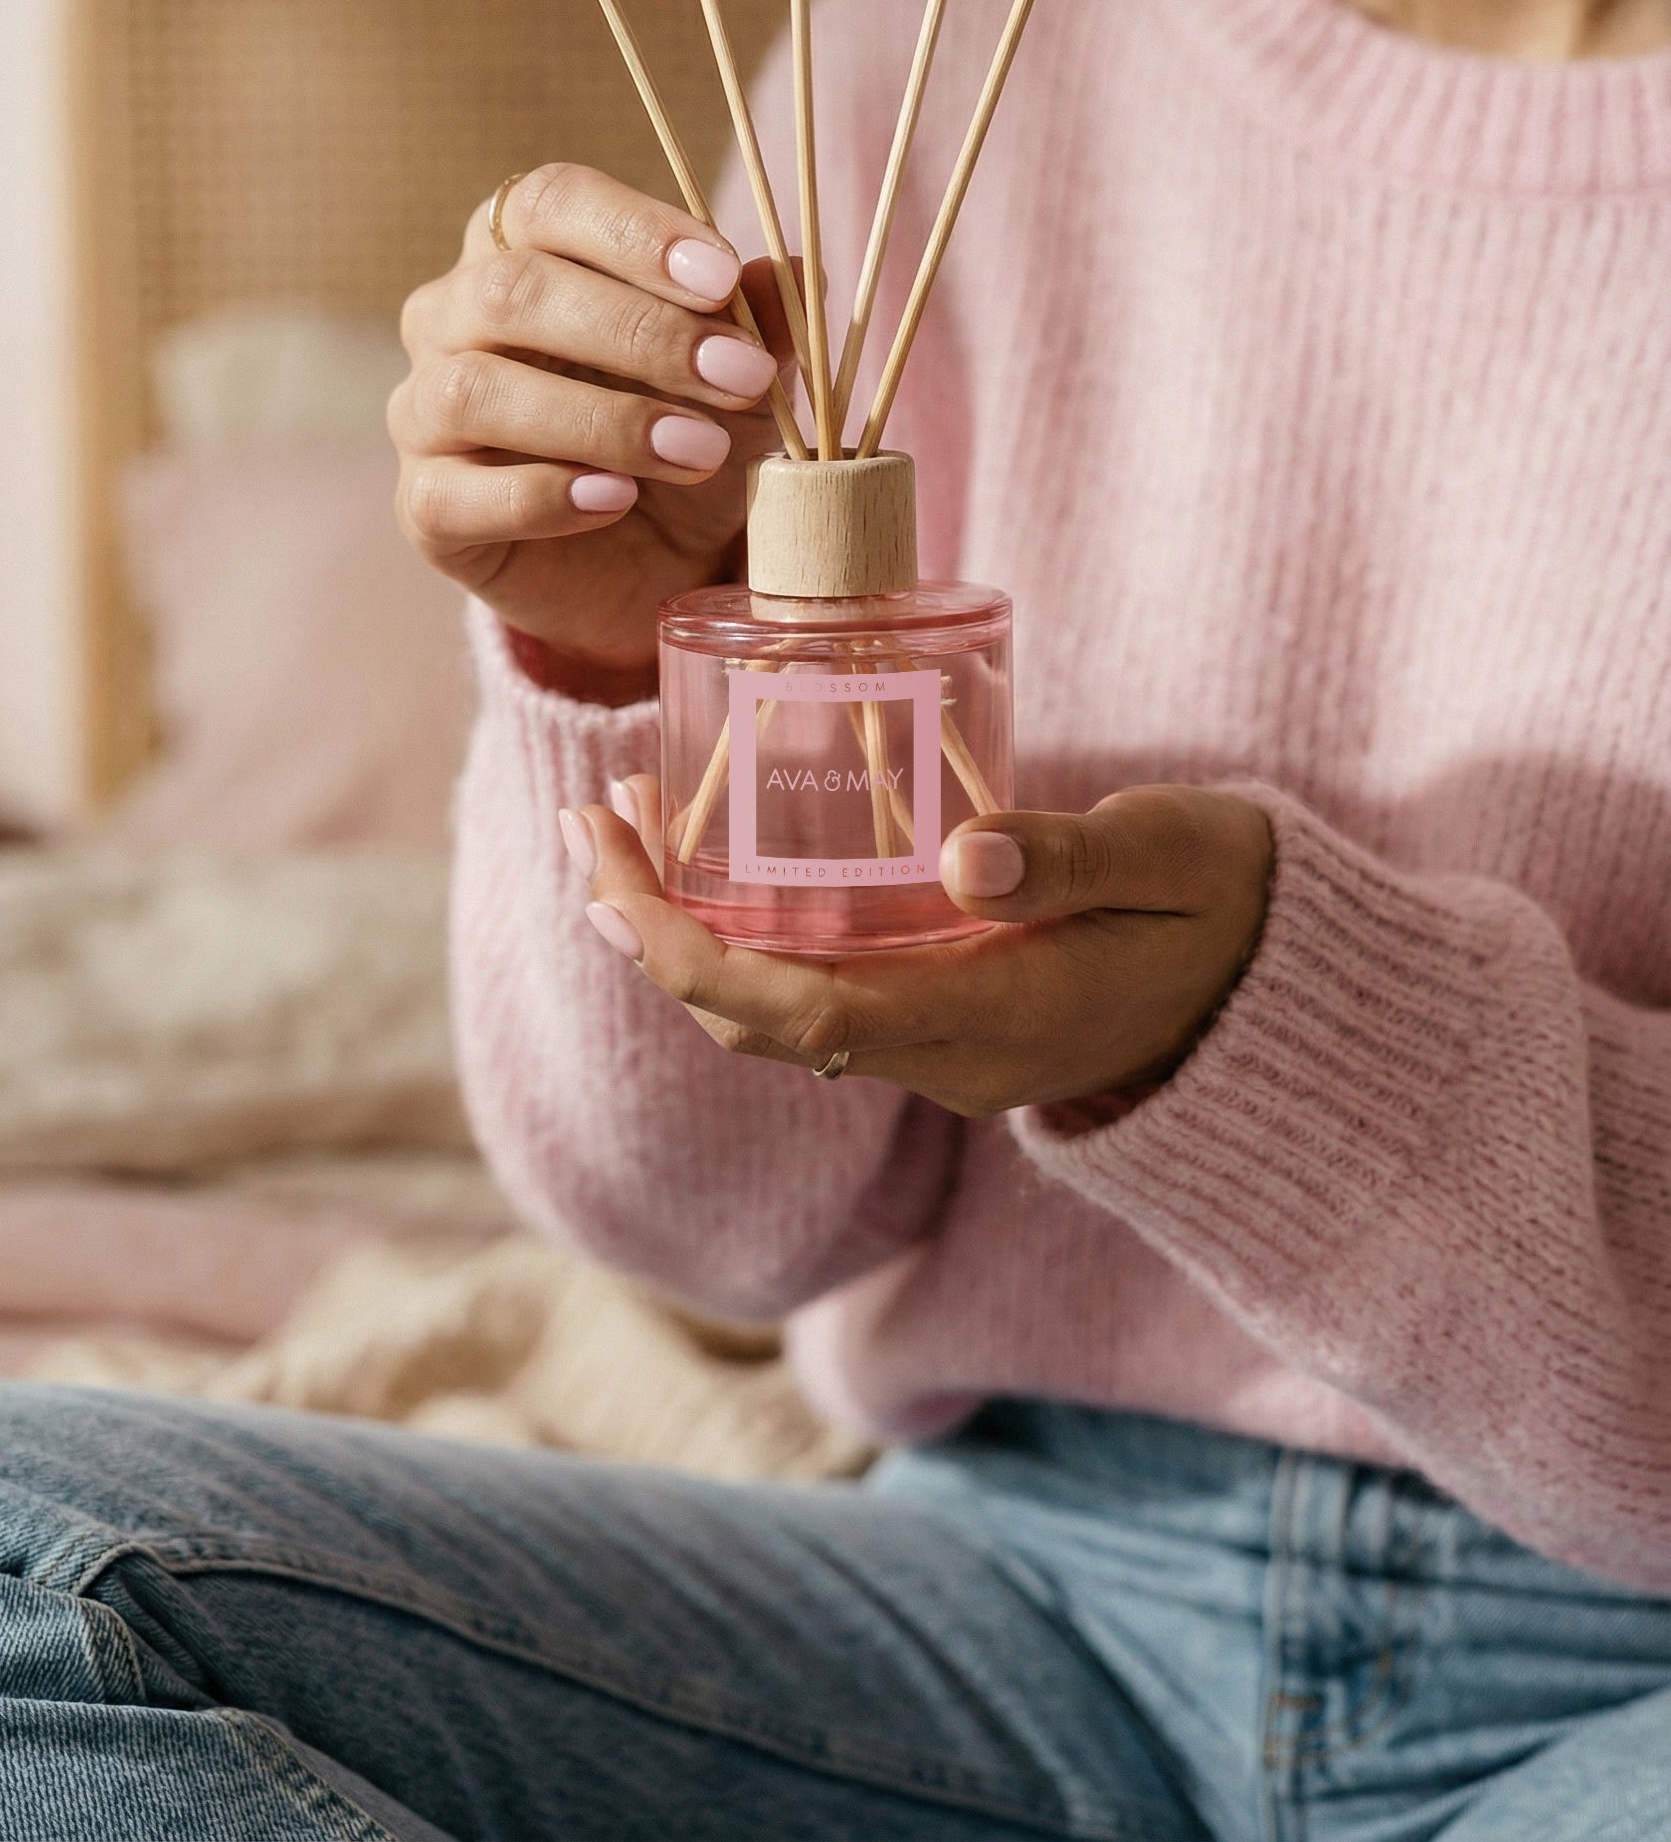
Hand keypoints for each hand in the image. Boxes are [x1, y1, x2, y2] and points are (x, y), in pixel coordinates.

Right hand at [389, 166, 795, 666]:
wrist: (654, 567)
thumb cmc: (686, 442)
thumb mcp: (739, 387)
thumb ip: (756, 326)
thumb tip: (792, 272)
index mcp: (521, 251)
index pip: (549, 202)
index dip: (634, 231)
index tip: (720, 278)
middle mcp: (453, 317)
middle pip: (512, 289)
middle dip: (639, 332)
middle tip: (741, 378)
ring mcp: (424, 412)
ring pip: (474, 389)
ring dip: (601, 420)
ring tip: (698, 452)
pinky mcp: (425, 506)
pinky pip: (454, 493)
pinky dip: (542, 495)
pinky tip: (615, 502)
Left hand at [564, 781, 1273, 1116]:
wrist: (1283, 993)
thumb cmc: (1228, 901)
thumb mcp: (1173, 854)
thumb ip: (1073, 855)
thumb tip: (963, 856)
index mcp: (994, 1017)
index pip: (801, 1011)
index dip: (690, 958)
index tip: (614, 880)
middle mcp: (952, 1053)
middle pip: (764, 1023)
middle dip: (656, 938)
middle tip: (594, 824)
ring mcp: (948, 1049)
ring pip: (781, 1017)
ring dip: (689, 941)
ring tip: (627, 835)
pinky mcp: (953, 1023)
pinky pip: (820, 998)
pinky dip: (749, 941)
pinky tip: (723, 869)